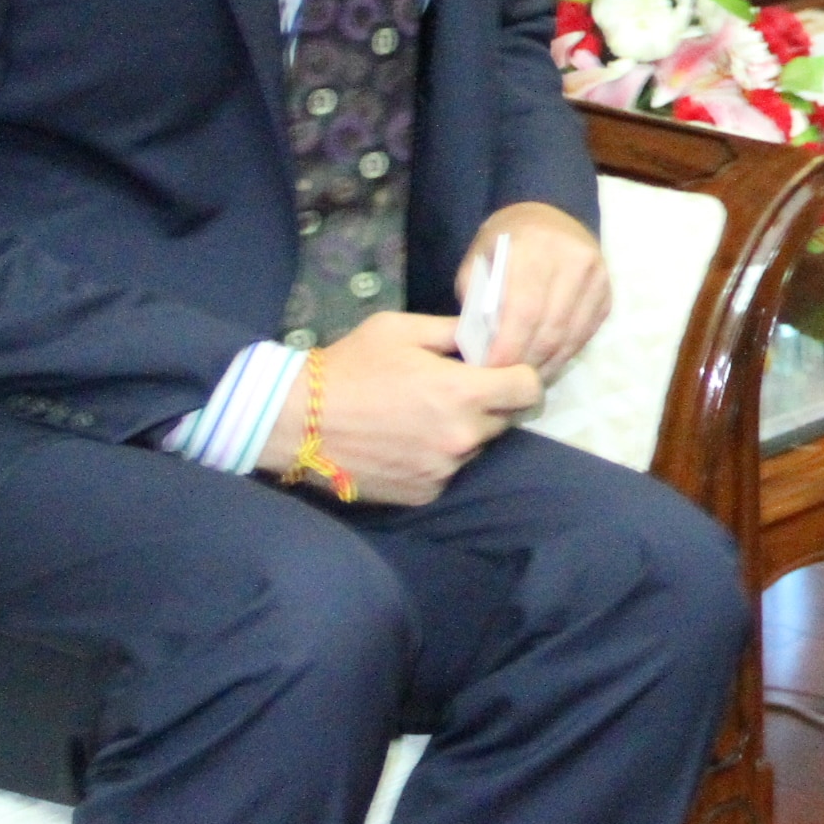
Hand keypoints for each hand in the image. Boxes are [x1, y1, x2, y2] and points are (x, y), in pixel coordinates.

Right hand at [255, 310, 541, 505]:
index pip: (529, 389)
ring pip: (476, 446)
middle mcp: (461, 437)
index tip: (502, 372)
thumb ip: (453, 332)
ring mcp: (444, 469)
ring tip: (421, 417)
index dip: (520, 376)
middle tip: (454, 391)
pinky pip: (448, 470)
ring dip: (462, 432)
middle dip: (490, 403)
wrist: (294, 421)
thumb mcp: (401, 330)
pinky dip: (436, 457)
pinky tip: (405, 442)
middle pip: (505, 419)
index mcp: (463, 392)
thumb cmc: (348, 367)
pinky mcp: (424, 492)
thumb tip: (488, 335)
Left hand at [465, 201, 608, 381]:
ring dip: (548, 363)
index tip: (491, 371)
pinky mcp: (607, 290)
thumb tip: (483, 346)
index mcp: (533, 247)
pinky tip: (546, 362)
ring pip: (572, 336)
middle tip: (507, 379)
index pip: (524, 310)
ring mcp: (596, 274)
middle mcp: (571, 259)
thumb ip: (478, 299)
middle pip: (551, 328)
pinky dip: (565, 353)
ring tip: (526, 377)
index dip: (509, 347)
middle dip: (527, 361)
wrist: (550, 214)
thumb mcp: (480, 259)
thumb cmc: (507, 241)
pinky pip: (586, 332)